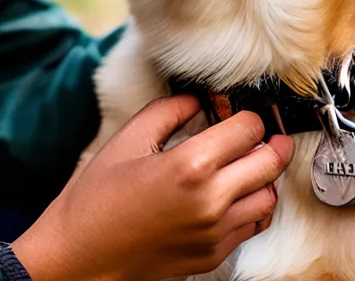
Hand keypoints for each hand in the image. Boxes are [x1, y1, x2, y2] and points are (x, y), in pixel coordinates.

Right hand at [10, 95, 292, 280]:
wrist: (83, 254)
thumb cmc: (98, 196)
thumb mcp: (129, 139)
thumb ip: (168, 110)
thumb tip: (198, 99)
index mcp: (190, 166)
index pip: (247, 131)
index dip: (249, 114)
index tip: (242, 110)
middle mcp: (211, 202)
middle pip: (269, 163)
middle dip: (272, 141)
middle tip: (266, 131)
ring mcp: (215, 233)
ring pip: (268, 198)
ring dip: (265, 176)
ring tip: (249, 162)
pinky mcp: (213, 255)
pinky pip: (252, 226)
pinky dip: (252, 205)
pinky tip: (235, 192)